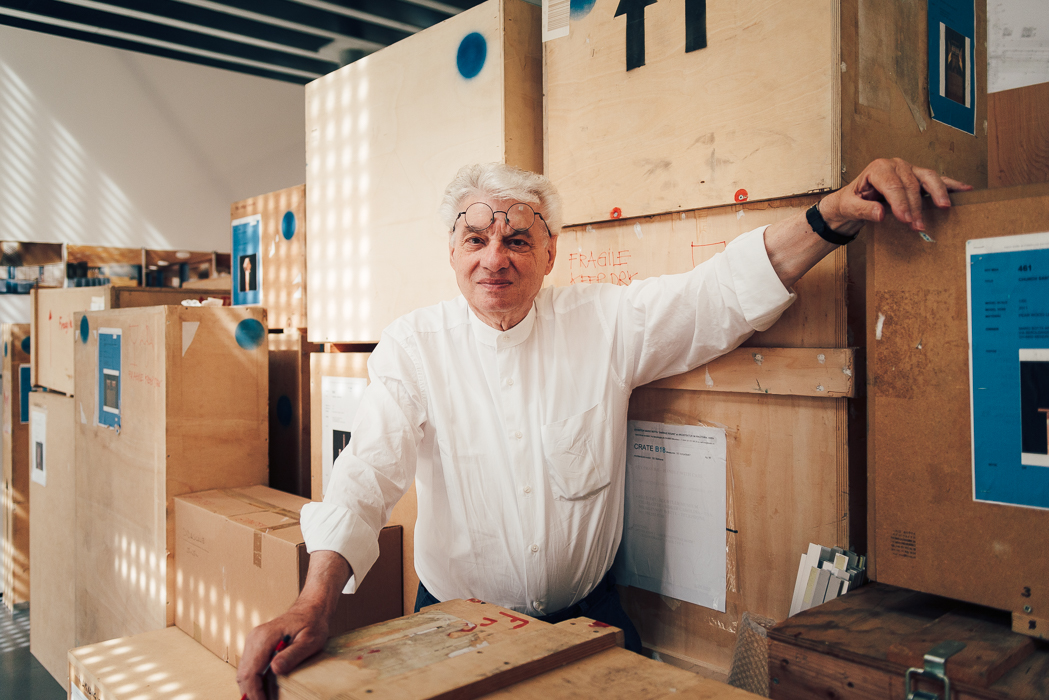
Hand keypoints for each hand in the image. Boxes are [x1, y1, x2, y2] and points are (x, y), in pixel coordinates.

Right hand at [236, 603, 328, 699]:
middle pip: (243, 674)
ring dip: (250, 689)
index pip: (251, 672)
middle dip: (250, 694)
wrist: (309, 610)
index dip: (255, 693)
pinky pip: (248, 667)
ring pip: (243, 672)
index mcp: (265, 637)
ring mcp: (252, 641)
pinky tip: (263, 690)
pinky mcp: (255, 645)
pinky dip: (253, 681)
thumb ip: (292, 655)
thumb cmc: (312, 624)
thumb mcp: (309, 641)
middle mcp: (254, 638)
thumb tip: (275, 670)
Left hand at [818, 158, 972, 235]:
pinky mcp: (917, 177)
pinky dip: (951, 184)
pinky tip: (964, 189)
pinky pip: (937, 180)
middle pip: (911, 185)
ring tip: (944, 208)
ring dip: (937, 194)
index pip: (894, 186)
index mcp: (878, 169)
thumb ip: (863, 210)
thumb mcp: (849, 207)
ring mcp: (909, 170)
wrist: (851, 201)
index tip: (906, 219)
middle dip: (916, 206)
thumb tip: (879, 213)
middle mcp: (895, 166)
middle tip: (918, 225)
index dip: (901, 203)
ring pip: (928, 178)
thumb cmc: (850, 201)